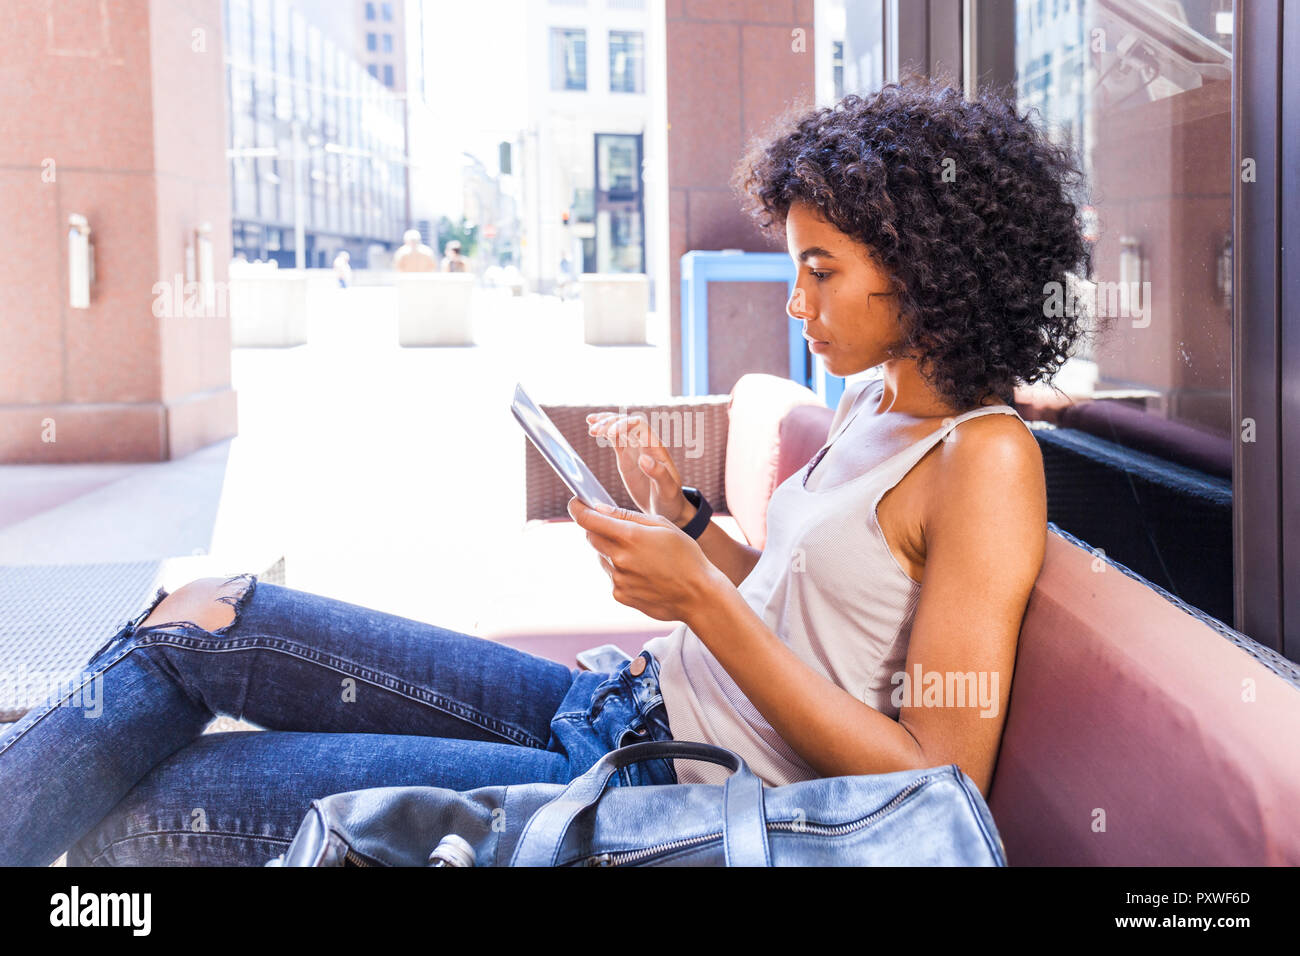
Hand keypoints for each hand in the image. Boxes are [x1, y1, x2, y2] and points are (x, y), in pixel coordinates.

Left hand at [567, 497, 721, 621]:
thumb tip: (600, 508)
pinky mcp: (620, 595)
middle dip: (598, 528)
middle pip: (591, 537)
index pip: (588, 519)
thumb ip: (627, 516)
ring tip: (642, 556)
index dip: (577, 509)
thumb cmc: (686, 556)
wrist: (698, 595)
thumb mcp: (663, 526)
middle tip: (619, 529)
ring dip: (612, 551)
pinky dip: (621, 570)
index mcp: (630, 536)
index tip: (576, 503)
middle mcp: (619, 558)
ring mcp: (618, 579)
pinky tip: (644, 572)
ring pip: (602, 557)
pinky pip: (612, 575)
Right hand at [585, 411, 691, 525]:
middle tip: (594, 431)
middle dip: (611, 422)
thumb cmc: (671, 500)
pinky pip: (615, 440)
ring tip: (590, 426)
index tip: (610, 433)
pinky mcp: (626, 458)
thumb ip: (658, 474)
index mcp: (656, 449)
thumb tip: (644, 458)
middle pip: (627, 423)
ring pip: (619, 428)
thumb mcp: (668, 490)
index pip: (640, 426)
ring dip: (605, 424)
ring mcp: (635, 450)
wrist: (667, 509)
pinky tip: (592, 430)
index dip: (624, 424)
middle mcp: (645, 445)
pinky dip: (604, 433)